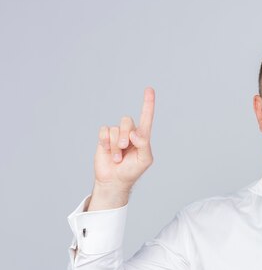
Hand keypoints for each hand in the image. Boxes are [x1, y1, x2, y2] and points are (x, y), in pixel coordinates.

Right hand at [88, 87, 154, 210]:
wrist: (114, 180)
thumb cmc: (132, 170)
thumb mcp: (145, 160)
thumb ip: (144, 144)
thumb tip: (135, 133)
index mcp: (142, 136)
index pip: (146, 117)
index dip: (148, 103)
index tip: (149, 89)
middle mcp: (129, 132)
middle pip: (127, 121)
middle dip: (125, 136)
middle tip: (125, 148)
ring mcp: (116, 134)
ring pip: (115, 129)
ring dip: (116, 145)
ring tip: (117, 157)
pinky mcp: (104, 138)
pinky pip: (104, 131)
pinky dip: (106, 142)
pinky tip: (108, 151)